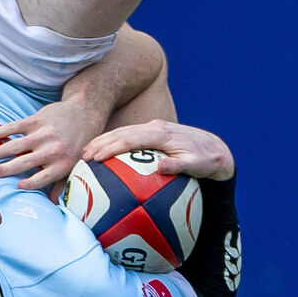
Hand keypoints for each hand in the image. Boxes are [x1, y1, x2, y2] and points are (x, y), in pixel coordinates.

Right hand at [0, 100, 98, 190]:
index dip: (30, 183)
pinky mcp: (35, 120)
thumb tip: (53, 204)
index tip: (17, 187)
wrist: (82, 113)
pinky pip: (13, 127)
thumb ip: (62, 183)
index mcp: (62, 163)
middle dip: (4, 169)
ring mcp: (42, 133)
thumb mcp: (75, 165)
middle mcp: (52, 149)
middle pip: (24, 162)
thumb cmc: (77, 143)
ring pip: (14, 145)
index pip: (43, 177)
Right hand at [81, 119, 234, 180]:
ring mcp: (151, 128)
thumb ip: (178, 166)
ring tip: (87, 154)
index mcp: (161, 133)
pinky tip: (103, 154)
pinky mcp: (151, 133)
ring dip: (103, 141)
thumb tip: (160, 168)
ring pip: (122, 132)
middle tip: (83, 156)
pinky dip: (113, 142)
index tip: (97, 157)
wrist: (214, 147)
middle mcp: (153, 127)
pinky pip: (128, 136)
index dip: (112, 147)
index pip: (131, 139)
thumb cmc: (206, 160)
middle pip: (121, 133)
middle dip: (100, 142)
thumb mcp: (197, 165)